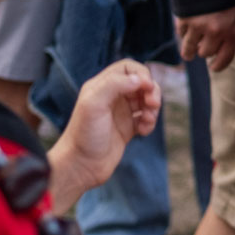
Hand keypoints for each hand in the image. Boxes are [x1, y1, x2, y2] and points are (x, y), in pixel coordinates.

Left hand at [49, 61, 159, 206]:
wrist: (81, 166)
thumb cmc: (84, 134)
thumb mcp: (94, 103)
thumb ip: (115, 84)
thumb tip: (140, 79)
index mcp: (102, 86)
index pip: (127, 68)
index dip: (141, 73)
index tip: (146, 86)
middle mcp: (112, 97)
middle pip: (141, 83)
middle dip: (151, 91)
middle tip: (152, 104)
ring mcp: (121, 113)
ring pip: (146, 100)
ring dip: (153, 108)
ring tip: (147, 119)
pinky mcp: (128, 129)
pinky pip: (146, 119)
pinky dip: (150, 122)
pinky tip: (143, 132)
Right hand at [176, 6, 234, 71]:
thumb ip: (232, 28)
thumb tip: (221, 47)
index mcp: (233, 30)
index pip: (226, 57)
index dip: (219, 65)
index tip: (214, 68)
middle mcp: (216, 31)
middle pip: (206, 52)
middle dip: (205, 50)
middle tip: (203, 47)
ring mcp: (198, 25)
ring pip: (189, 48)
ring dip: (189, 51)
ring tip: (188, 55)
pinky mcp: (184, 18)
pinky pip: (181, 33)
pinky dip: (183, 32)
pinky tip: (187, 29)